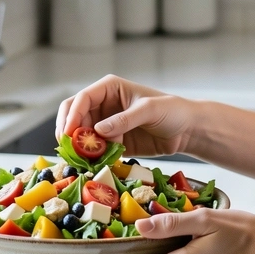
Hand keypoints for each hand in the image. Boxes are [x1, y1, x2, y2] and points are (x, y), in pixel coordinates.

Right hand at [55, 75, 196, 156]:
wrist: (187, 130)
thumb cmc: (172, 110)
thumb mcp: (150, 110)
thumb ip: (125, 119)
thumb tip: (98, 130)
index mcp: (110, 88)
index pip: (82, 99)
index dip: (72, 115)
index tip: (67, 134)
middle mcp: (104, 105)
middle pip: (75, 116)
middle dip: (70, 132)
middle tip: (71, 150)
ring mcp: (106, 124)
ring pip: (82, 136)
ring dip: (80, 148)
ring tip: (85, 160)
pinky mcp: (112, 143)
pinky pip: (95, 150)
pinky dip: (91, 158)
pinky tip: (96, 165)